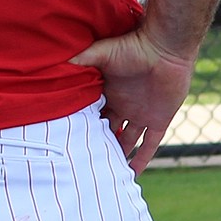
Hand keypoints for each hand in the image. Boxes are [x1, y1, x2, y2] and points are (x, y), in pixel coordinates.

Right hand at [71, 23, 194, 174]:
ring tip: (103, 173)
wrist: (165, 47)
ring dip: (117, 154)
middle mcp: (123, 105)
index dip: (82, 126)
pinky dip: (143, 158)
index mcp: (108, 92)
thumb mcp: (101, 53)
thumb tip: (55, 63)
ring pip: (127, 140)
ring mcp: (142, 114)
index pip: (92, 114)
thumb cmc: (133, 46)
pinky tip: (132, 174)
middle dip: (97, 143)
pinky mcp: (159, 120)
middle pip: (108, 130)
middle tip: (81, 163)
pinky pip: (150, 144)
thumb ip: (80, 60)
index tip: (66, 141)